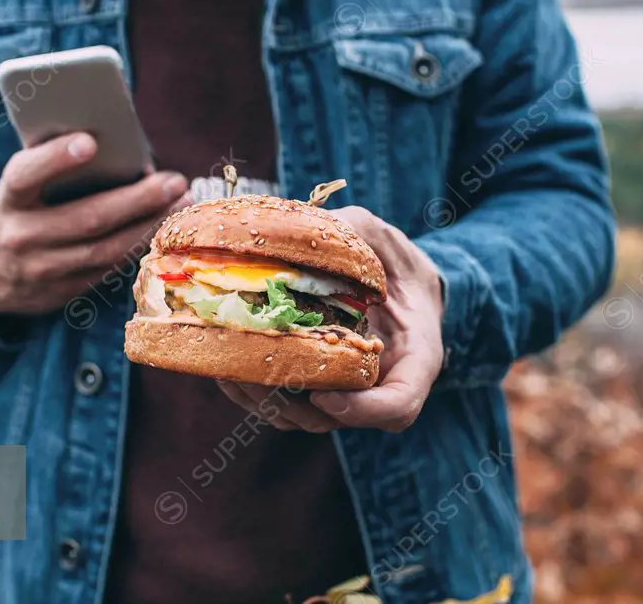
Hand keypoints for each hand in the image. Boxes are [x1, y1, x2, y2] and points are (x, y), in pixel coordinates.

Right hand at [0, 132, 190, 313]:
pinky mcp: (64, 291)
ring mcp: (43, 269)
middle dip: (136, 199)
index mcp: (8, 200)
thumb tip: (114, 143)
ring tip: (181, 203)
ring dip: (149, 225)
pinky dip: (139, 246)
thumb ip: (51, 168)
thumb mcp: (21, 188)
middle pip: (86, 218)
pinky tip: (164, 227)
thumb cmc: (19, 211)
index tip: (91, 142)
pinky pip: (109, 268)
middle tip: (174, 180)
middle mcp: (21, 237)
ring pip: (105, 249)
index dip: (56, 159)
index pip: (25, 176)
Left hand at [217, 206, 443, 432]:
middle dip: (292, 406)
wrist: (391, 282)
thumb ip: (355, 231)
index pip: (398, 405)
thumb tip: (313, 224)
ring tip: (231, 372)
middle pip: (337, 418)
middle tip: (255, 379)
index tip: (324, 397)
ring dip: (265, 403)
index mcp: (416, 357)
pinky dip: (255, 395)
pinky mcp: (314, 387)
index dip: (361, 410)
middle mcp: (380, 385)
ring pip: (303, 418)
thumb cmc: (389, 259)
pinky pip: (285, 405)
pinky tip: (226, 367)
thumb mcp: (381, 236)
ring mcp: (345, 391)